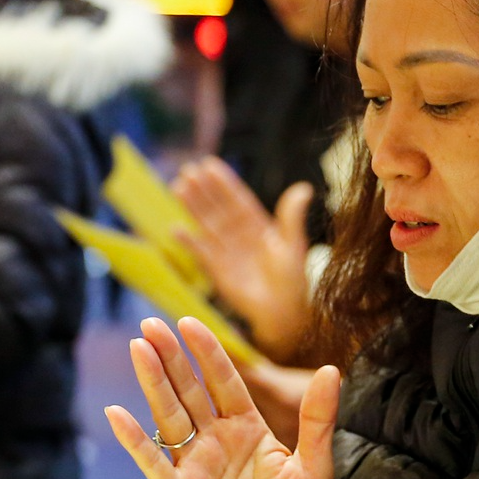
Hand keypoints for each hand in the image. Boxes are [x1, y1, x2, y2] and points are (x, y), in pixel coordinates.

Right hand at [107, 316, 339, 478]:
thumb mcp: (313, 468)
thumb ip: (317, 419)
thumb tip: (332, 368)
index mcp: (247, 431)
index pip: (224, 382)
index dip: (207, 353)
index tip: (190, 322)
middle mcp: (216, 442)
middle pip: (188, 391)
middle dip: (171, 357)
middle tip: (151, 323)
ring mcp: (193, 466)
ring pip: (169, 415)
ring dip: (153, 383)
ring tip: (138, 347)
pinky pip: (152, 462)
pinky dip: (134, 439)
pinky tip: (116, 414)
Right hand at [174, 161, 312, 361]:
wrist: (282, 313)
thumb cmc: (292, 281)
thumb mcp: (293, 245)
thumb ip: (292, 216)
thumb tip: (303, 187)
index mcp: (260, 226)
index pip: (238, 200)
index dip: (224, 183)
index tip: (209, 164)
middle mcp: (240, 235)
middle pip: (218, 208)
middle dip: (203, 190)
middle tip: (187, 170)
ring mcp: (227, 252)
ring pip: (206, 224)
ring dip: (192, 206)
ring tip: (177, 186)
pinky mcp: (217, 270)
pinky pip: (200, 252)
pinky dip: (188, 242)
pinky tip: (175, 228)